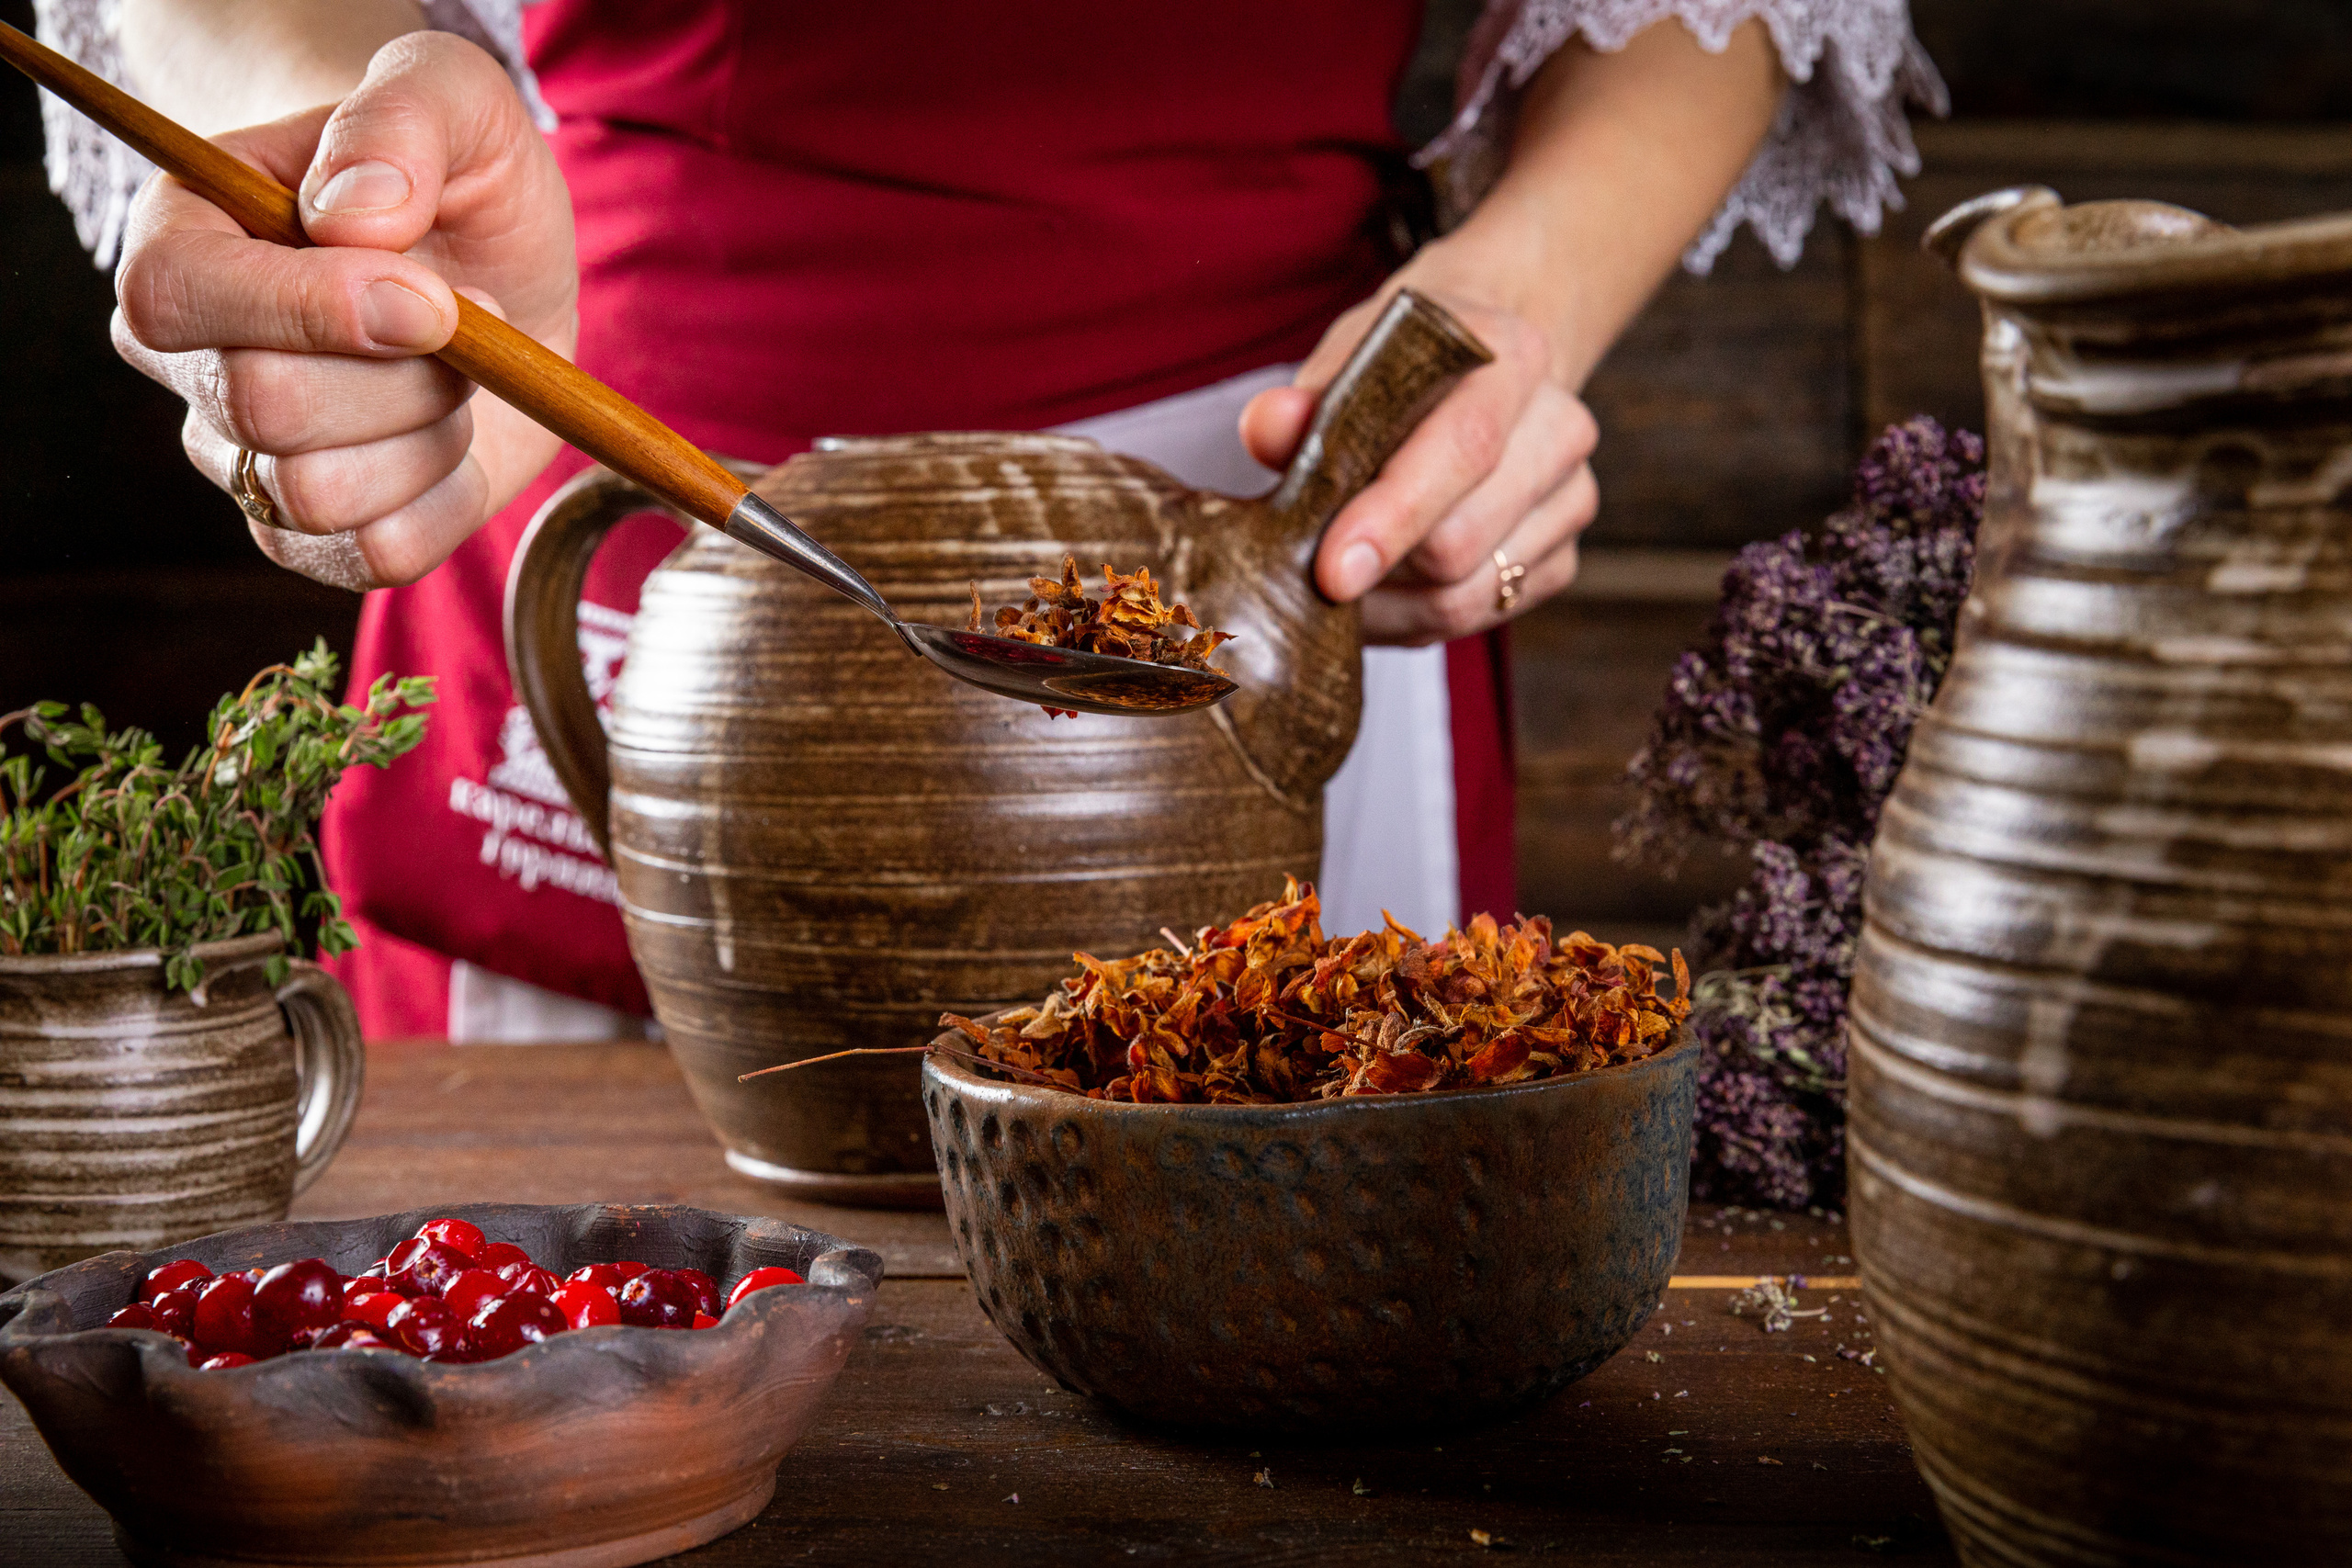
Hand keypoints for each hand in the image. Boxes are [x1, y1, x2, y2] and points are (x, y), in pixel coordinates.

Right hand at [110, 31, 575, 588]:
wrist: (486, 245)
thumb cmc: (444, 165)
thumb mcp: (444, 93)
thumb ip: (397, 123)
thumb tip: (355, 217)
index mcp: (182, 238)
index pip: (176, 298)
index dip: (314, 310)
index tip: (432, 298)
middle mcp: (192, 359)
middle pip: (265, 409)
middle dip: (407, 376)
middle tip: (469, 318)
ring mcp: (246, 458)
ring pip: (315, 497)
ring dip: (429, 438)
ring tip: (463, 374)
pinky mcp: (320, 532)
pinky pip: (374, 556)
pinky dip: (447, 505)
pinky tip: (461, 438)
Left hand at [1240, 282, 1597, 645]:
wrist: (1475, 378)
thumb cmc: (1402, 371)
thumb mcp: (1351, 360)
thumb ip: (1307, 398)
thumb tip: (1267, 428)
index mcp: (1515, 358)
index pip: (1464, 448)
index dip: (1394, 515)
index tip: (1331, 571)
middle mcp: (1561, 430)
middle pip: (1462, 541)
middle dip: (1374, 566)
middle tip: (1309, 563)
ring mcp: (1571, 500)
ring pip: (1465, 597)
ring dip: (1384, 604)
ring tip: (1335, 580)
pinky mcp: (1561, 561)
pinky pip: (1473, 622)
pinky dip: (1410, 620)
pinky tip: (1380, 589)